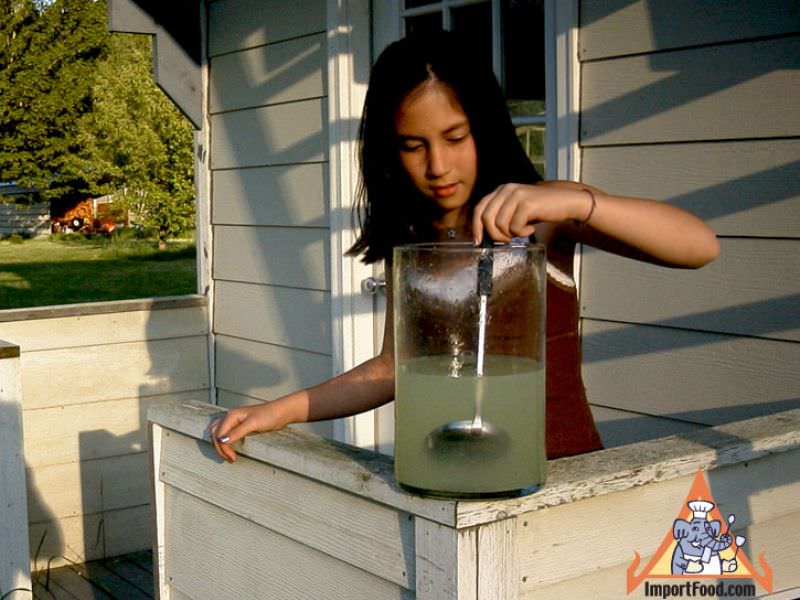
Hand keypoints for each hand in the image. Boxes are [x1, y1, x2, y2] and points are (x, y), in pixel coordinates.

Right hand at [209, 402, 285, 462]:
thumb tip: (222, 440)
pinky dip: (225, 442)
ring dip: (220, 445)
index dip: (223, 448)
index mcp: (231, 415)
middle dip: (220, 448)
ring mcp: (235, 421)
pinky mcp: (240, 425)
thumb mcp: (253, 424)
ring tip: (228, 455)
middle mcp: (230, 417)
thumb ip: (237, 432)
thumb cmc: (269, 415)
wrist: (282, 412)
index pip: (220, 435)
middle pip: (215, 434)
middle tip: (230, 458)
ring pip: (218, 433)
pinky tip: (231, 448)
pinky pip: (226, 433)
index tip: (232, 457)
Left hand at [472, 183, 592, 242]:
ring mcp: (516, 195)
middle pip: (486, 218)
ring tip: (522, 231)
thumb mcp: (516, 209)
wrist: (566, 202)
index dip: (476, 227)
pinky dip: (522, 233)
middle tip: (508, 239)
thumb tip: (483, 234)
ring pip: (499, 225)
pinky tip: (531, 228)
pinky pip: (515, 227)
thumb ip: (500, 214)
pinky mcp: (527, 203)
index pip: (479, 209)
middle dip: (495, 235)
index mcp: (501, 190)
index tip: (479, 242)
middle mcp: (506, 189)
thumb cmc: (540, 209)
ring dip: (510, 234)